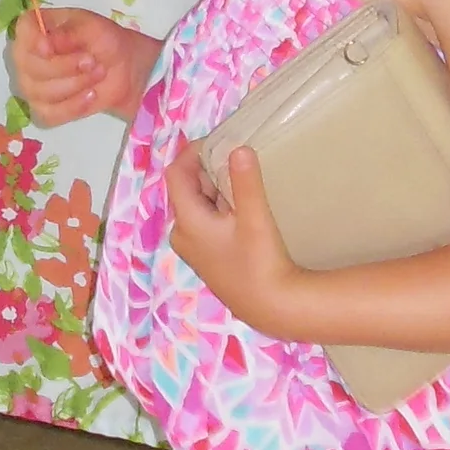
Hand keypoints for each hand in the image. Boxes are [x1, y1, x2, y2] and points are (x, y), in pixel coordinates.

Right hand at [9, 5, 158, 127]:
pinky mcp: (43, 109)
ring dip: (74, 85)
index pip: (23, 30)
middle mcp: (27, 55)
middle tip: (92, 61)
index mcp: (37, 27)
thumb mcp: (93, 29)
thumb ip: (69, 34)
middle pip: (28, 66)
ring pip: (38, 92)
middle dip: (63, 67)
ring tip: (98, 74)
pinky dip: (72, 107)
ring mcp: (31, 84)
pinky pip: (47, 115)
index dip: (31, 41)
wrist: (123, 68)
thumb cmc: (104, 41)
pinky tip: (90, 96)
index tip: (49, 49)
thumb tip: (46, 45)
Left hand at [164, 140, 310, 337]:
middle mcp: (182, 235)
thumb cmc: (261, 263)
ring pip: (198, 205)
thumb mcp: (255, 219)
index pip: (176, 174)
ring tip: (243, 180)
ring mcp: (194, 249)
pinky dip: (219, 207)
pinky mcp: (208, 258)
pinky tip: (243, 209)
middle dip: (208, 170)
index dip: (192, 153)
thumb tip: (238, 147)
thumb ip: (245, 182)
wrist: (273, 309)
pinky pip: (206, 221)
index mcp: (187, 222)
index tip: (218, 140)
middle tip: (236, 159)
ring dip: (216, 189)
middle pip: (187, 189)